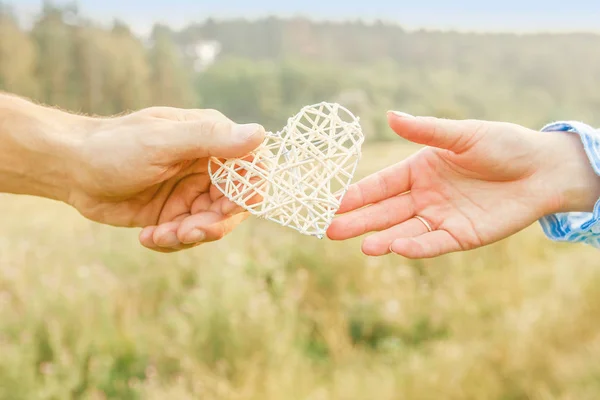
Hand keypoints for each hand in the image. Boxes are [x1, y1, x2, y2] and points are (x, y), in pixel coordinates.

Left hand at [68, 107, 264, 251]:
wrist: (70, 170)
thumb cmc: (113, 147)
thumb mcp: (162, 142)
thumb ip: (211, 139)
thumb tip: (261, 133)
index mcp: (212, 140)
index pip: (252, 168)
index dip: (248, 193)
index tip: (225, 209)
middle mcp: (208, 167)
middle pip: (235, 204)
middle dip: (213, 223)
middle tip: (186, 232)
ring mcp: (192, 192)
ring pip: (213, 224)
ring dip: (189, 236)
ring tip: (159, 235)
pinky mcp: (175, 214)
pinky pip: (188, 236)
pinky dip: (172, 242)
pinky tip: (147, 236)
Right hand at [327, 112, 599, 257]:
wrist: (542, 170)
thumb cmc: (503, 146)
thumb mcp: (463, 135)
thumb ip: (427, 131)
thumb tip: (391, 115)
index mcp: (419, 170)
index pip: (381, 184)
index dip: (357, 194)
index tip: (333, 203)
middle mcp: (424, 196)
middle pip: (385, 211)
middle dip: (358, 221)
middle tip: (331, 231)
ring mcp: (440, 217)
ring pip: (404, 231)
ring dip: (383, 238)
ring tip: (363, 246)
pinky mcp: (460, 236)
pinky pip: (433, 243)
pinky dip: (416, 247)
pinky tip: (396, 247)